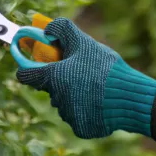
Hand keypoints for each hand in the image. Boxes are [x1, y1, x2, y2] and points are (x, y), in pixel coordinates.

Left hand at [16, 17, 155, 140]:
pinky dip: (85, 109)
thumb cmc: (105, 67)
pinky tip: (100, 100)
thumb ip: (62, 30)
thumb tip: (47, 27)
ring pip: (64, 101)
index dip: (28, 66)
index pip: (25, 75)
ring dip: (73, 93)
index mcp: (53, 77)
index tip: (36, 61)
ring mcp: (68, 116)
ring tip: (94, 85)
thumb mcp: (83, 42)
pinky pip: (77, 116)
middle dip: (60, 78)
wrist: (129, 96)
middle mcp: (56, 99)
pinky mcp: (80, 128)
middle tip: (78, 69)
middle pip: (50, 87)